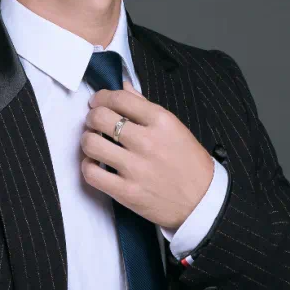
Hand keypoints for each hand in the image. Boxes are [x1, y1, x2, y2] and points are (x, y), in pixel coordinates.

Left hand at [82, 80, 213, 228]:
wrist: (202, 203)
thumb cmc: (190, 164)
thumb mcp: (175, 128)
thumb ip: (146, 106)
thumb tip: (124, 86)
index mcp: (161, 121)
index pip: (120, 98)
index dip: (102, 97)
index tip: (98, 102)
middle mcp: (147, 142)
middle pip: (100, 117)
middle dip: (92, 117)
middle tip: (94, 123)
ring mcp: (135, 168)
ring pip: (91, 143)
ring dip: (87, 140)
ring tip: (94, 143)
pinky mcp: (126, 192)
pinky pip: (91, 174)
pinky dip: (88, 166)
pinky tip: (95, 164)